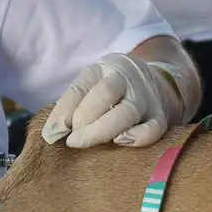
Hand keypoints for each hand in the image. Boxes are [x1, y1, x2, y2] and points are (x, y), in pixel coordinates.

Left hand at [42, 53, 187, 148]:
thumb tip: (51, 135)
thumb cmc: (113, 93)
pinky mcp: (161, 117)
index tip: (53, 134)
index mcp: (104, 68)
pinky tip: (121, 142)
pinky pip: (153, 129)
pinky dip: (138, 137)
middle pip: (105, 95)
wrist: (156, 84)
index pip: (81, 87)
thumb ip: (69, 107)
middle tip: (73, 141)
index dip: (64, 112)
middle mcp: (127, 79)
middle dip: (84, 121)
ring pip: (126, 113)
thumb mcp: (90, 88)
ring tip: (87, 143)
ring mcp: (146, 98)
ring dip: (102, 131)